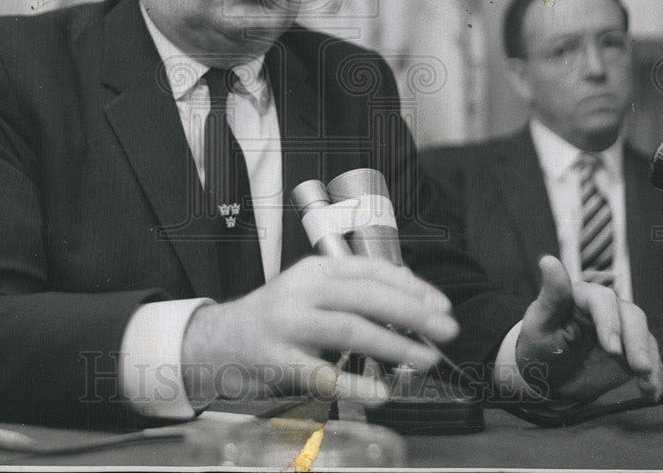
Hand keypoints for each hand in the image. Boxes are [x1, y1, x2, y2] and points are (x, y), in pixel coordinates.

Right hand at [180, 255, 458, 404]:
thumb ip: (353, 294)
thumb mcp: (311, 293)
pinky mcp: (277, 362)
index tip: (442, 306)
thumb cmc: (276, 319)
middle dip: (413, 312)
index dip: (412, 286)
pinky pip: (322, 375)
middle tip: (447, 330)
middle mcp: (302, 291)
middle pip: (366, 296)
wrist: (216, 342)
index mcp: (315, 271)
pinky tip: (382, 392)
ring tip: (426, 359)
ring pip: (349, 329)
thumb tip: (414, 301)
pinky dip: (355, 384)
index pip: (372, 270)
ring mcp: (288, 326)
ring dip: (394, 344)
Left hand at [516, 256, 662, 402]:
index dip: (610, 322)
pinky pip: (649, 357)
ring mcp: (620, 330)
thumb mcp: (539, 324)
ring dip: (649, 359)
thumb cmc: (539, 345)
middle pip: (631, 315)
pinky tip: (651, 390)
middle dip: (636, 343)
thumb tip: (548, 261)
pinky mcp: (630, 351)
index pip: (602, 300)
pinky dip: (654, 374)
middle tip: (638, 368)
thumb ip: (550, 296)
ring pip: (643, 335)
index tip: (612, 348)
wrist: (546, 375)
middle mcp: (605, 309)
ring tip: (646, 383)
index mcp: (582, 296)